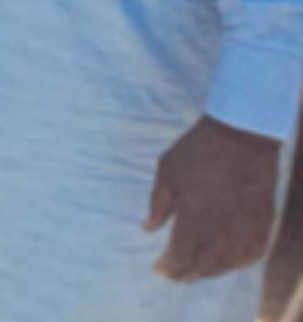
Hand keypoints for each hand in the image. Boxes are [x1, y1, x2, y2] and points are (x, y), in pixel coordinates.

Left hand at [145, 116, 279, 282]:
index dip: (168, 267)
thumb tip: (147, 229)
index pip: (180, 257)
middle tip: (173, 274)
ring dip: (208, 271)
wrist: (242, 136)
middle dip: (185, 274)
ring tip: (194, 270)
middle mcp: (220, 231)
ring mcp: (245, 229)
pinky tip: (225, 261)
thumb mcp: (167, 172)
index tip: (158, 268)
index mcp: (194, 218)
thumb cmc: (198, 150)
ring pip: (226, 265)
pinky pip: (250, 255)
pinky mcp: (262, 224)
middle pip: (202, 267)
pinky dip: (235, 263)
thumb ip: (158, 204)